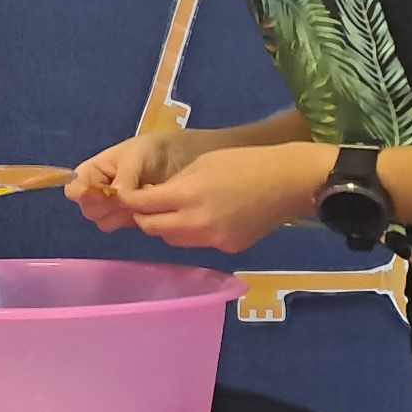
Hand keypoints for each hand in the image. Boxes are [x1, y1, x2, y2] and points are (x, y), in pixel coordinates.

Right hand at [66, 129, 202, 232]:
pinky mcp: (128, 217)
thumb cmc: (151, 150)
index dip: (83, 194)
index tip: (103, 191)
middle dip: (108, 205)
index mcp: (92, 172)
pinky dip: (134, 218)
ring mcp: (112, 207)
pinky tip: (147, 205)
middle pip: (89, 210)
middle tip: (129, 193)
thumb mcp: (136, 156)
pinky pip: (122, 226)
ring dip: (122, 213)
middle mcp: (97, 191)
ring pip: (104, 222)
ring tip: (141, 196)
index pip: (73, 190)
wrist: (180, 158)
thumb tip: (115, 195)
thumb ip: (124, 176)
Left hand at [115, 143, 334, 252]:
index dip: (129, 201)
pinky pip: (200, 243)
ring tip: (174, 211)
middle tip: (145, 206)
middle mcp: (196, 223)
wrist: (288, 181)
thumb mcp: (200, 164)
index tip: (123, 196)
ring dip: (167, 228)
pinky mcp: (228, 249)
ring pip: (174, 240)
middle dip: (143, 217)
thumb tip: (152, 199)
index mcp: (186, 195)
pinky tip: (207, 218)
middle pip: (152, 229)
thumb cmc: (243, 162)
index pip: (142, 205)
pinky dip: (195, 233)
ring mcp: (213, 240)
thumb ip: (173, 185)